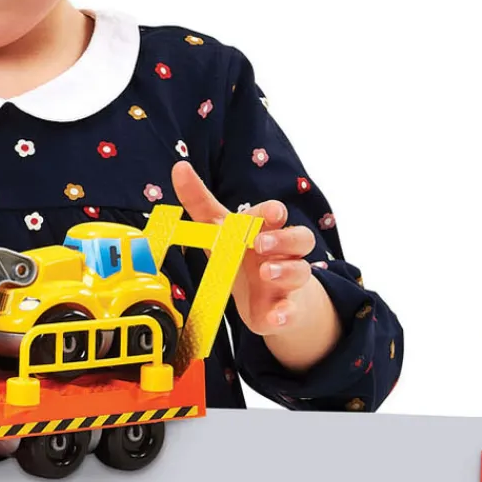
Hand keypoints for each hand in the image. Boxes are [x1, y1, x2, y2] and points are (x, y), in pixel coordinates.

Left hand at [170, 162, 331, 358]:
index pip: (277, 215)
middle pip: (300, 238)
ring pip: (301, 271)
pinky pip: (293, 310)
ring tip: (265, 273)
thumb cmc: (241, 257)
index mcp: (266, 230)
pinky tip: (278, 315)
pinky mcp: (286, 309)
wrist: (266, 300)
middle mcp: (284, 253)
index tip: (268, 213)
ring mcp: (288, 281)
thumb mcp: (218, 229)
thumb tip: (179, 167)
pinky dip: (286, 312)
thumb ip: (199, 200)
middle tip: (260, 243)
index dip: (272, 213)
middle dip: (283, 238)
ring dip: (285, 270)